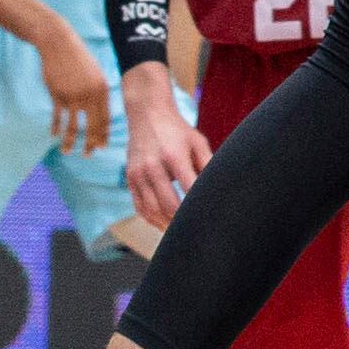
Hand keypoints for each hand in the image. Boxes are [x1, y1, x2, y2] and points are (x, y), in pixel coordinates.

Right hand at [36, 13, 109, 154]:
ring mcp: (73, 96)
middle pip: (92, 125)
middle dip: (91, 143)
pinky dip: (56, 127)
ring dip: (70, 142)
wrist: (59, 44)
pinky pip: (58, 117)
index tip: (101, 146)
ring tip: (67, 152)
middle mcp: (90, 95)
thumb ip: (98, 92)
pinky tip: (54, 135)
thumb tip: (99, 112)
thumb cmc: (78, 58)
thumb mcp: (94, 73)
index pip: (105, 118)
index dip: (103, 134)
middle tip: (87, 155)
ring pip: (73, 126)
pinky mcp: (57, 95)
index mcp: (102, 90)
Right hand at [122, 65, 208, 224]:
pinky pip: (139, 206)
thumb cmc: (177, 130)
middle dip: (183, 221)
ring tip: (181, 233)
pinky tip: (163, 224)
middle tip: (197, 231)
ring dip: (166, 224)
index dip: (199, 205)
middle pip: (168, 205)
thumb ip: (207, 164)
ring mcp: (138, 174)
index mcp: (173, 156)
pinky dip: (151, 219)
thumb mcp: (197, 142)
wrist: (147, 114)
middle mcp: (152, 166)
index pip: (189, 189)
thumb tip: (219, 187)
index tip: (210, 216)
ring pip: (152, 210)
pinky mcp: (130, 179)